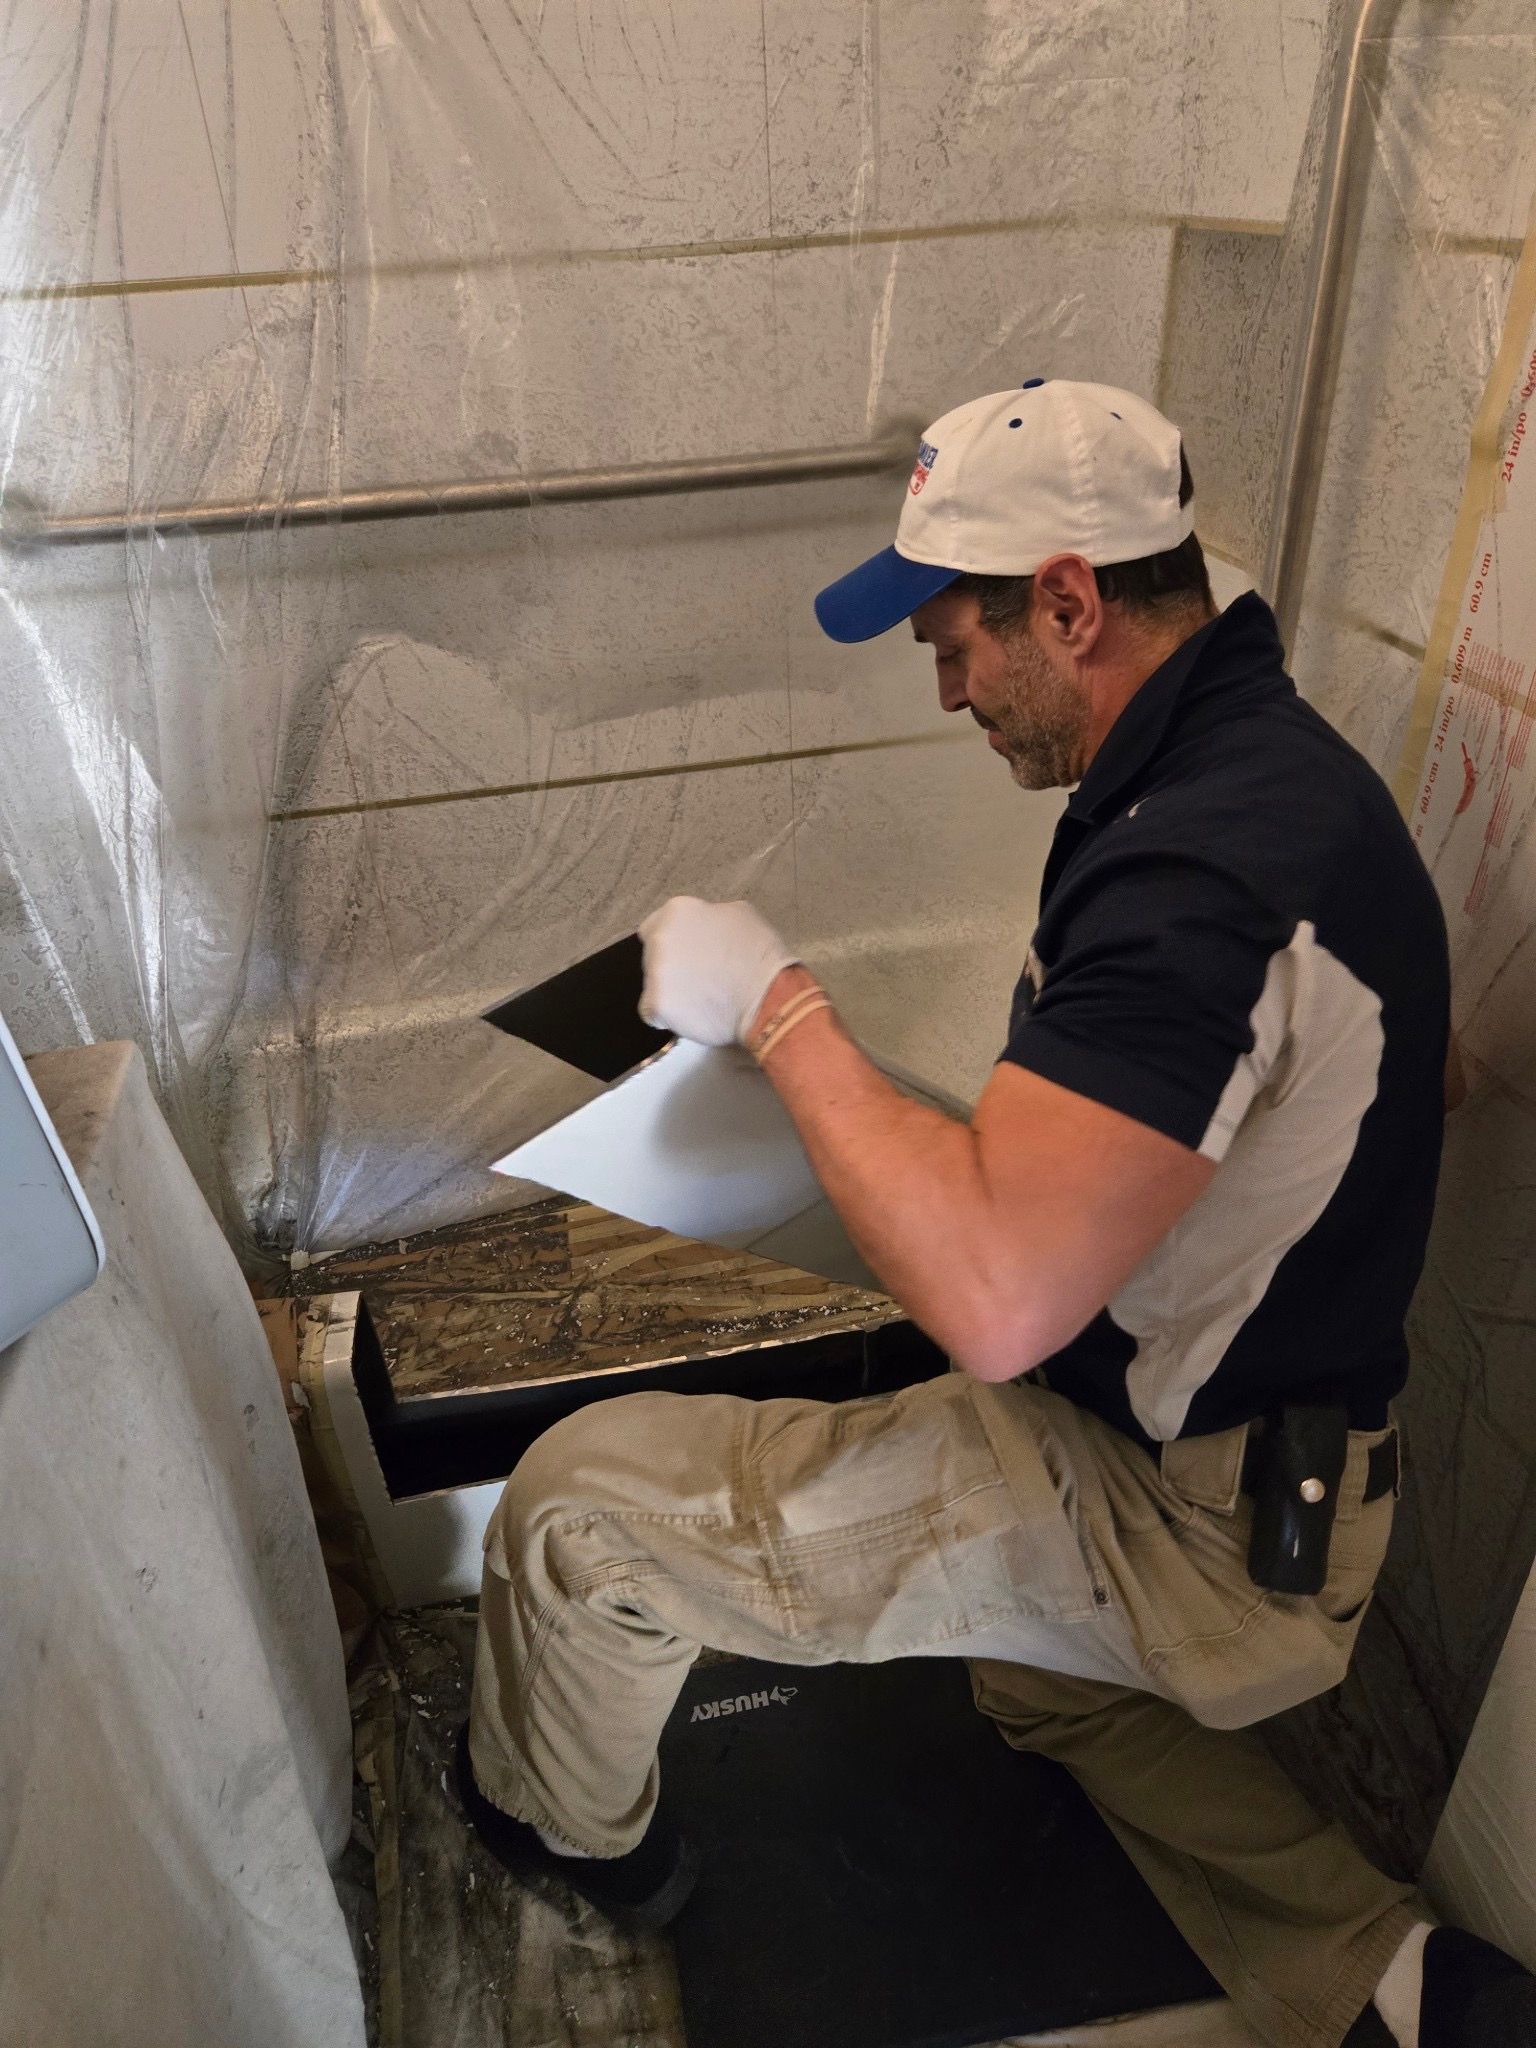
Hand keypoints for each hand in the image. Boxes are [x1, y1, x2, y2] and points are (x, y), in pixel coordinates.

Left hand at [637, 897, 797, 1045]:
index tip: (687, 955)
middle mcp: (660, 939)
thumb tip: (703, 927)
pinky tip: (692, 1016)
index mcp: (678, 912)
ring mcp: (656, 973)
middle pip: (652, 956)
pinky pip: (652, 1012)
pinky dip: (667, 1017)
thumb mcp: (740, 915)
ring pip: (653, 984)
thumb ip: (710, 916)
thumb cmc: (760, 954)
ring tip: (700, 1000)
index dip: (672, 943)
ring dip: (670, 991)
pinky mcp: (657, 1004)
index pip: (654, 927)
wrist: (768, 997)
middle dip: (671, 965)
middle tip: (698, 978)